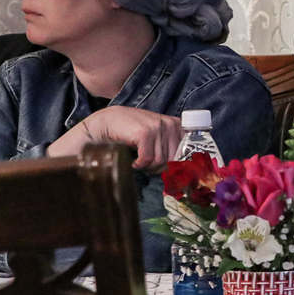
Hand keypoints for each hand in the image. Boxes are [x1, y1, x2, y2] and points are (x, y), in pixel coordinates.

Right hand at [47, 106, 182, 171]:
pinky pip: (147, 160)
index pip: (189, 151)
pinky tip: (132, 160)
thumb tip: (183, 170)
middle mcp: (170, 124)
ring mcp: (159, 126)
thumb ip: (169, 146)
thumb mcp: (154, 137)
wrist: (104, 123)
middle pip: (173, 160)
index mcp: (176, 125)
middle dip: (159, 167)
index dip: (179, 165)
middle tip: (146, 164)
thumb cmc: (130, 133)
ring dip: (147, 166)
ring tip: (138, 159)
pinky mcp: (145, 132)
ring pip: (160, 162)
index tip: (170, 171)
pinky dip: (138, 165)